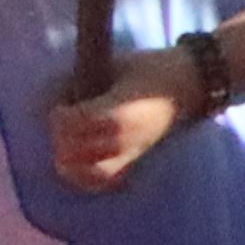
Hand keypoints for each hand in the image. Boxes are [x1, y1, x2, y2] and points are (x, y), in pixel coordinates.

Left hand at [47, 46, 204, 191]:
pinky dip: (85, 176)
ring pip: (86, 172)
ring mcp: (131, 152)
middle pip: (75, 150)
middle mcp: (124, 137)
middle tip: (62, 121)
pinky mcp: (135, 160)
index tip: (59, 105)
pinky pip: (103, 180)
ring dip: (68, 160)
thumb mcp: (117, 64)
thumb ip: (82, 79)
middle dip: (60, 136)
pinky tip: (79, 163)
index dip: (58, 116)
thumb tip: (53, 92)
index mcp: (120, 111)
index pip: (75, 124)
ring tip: (66, 143)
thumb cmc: (153, 68)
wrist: (192, 83)